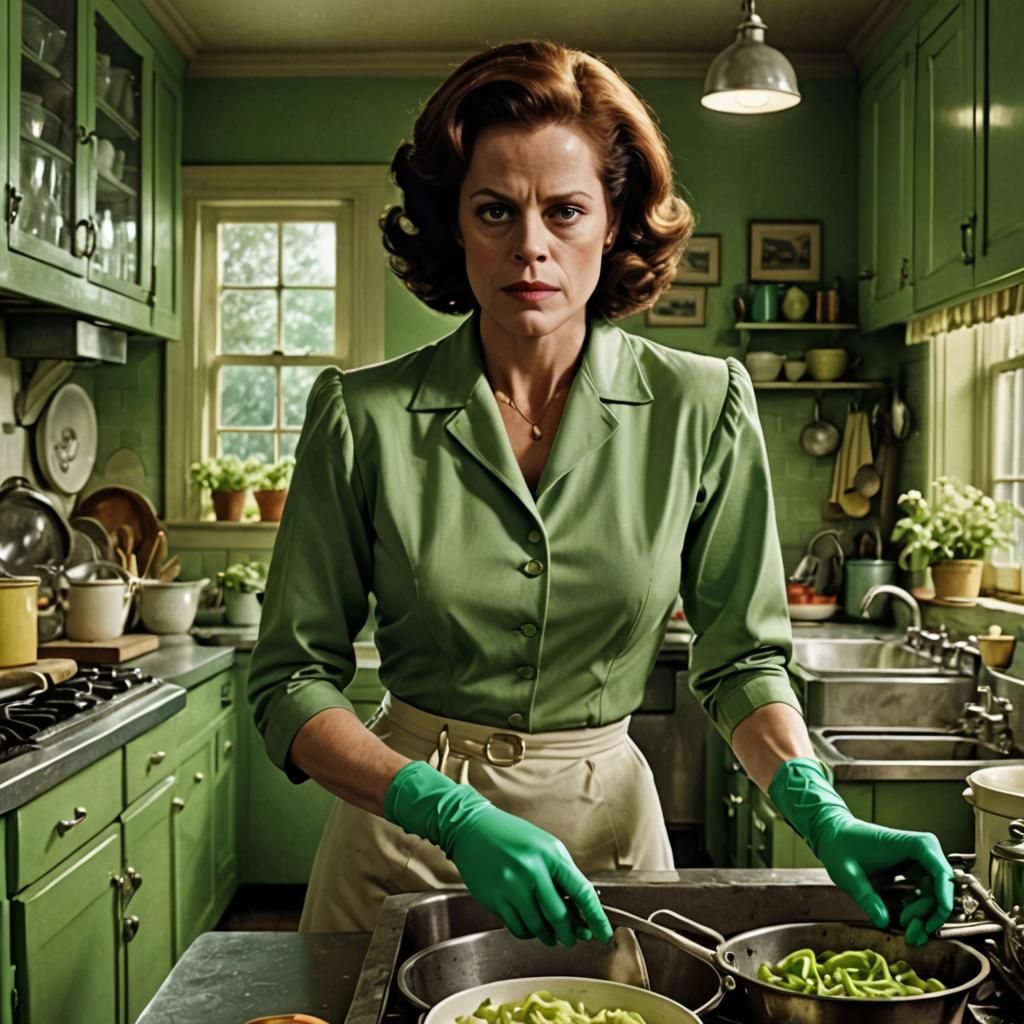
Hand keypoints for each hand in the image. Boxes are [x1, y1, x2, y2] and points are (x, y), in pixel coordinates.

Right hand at [448, 802, 610, 946]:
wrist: (472, 829)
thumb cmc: (512, 836)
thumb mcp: (545, 846)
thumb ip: (563, 874)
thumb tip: (582, 908)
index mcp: (550, 854)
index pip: (581, 892)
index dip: (596, 918)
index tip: (603, 933)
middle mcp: (532, 870)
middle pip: (559, 917)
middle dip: (570, 935)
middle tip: (573, 940)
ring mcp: (511, 886)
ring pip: (538, 927)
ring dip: (548, 936)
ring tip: (550, 935)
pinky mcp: (494, 899)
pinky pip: (518, 928)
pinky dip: (528, 933)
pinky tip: (530, 926)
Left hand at [769, 758, 953, 944]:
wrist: (834, 834)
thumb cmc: (840, 848)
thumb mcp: (848, 874)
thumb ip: (866, 897)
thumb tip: (884, 922)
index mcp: (913, 844)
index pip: (941, 872)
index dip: (943, 899)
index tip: (932, 923)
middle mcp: (924, 851)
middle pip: (940, 890)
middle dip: (928, 915)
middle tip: (909, 935)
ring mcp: (922, 861)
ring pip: (936, 895)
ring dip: (924, 917)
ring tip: (907, 932)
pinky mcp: (916, 870)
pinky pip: (927, 894)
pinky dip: (920, 910)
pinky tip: (905, 920)